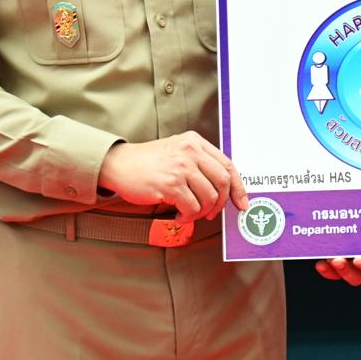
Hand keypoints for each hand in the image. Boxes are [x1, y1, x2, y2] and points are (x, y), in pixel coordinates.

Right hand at [96, 132, 246, 221]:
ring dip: (201, 213)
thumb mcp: (177, 151)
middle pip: (222, 182)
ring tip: (188, 213)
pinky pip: (192, 208)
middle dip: (220, 203)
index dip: (238, 187)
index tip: (242, 203)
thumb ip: (199, 163)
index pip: (228, 165)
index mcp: (195, 142)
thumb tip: (224, 189)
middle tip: (211, 213)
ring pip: (209, 198)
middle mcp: (190, 152)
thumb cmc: (148, 162)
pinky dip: (187, 218)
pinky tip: (177, 215)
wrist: (119, 164)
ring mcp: (180, 168)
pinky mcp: (170, 185)